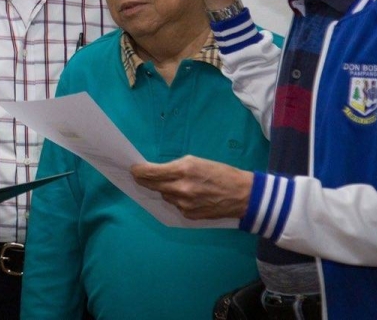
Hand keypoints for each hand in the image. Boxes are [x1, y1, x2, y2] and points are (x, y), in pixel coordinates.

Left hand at [131, 155, 253, 219]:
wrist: (242, 195)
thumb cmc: (220, 173)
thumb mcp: (196, 161)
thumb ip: (175, 167)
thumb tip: (157, 172)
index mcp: (182, 170)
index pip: (150, 172)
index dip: (138, 171)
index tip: (133, 169)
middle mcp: (181, 189)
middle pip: (152, 185)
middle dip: (144, 180)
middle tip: (139, 175)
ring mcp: (184, 204)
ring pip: (164, 195)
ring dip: (165, 189)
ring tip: (177, 184)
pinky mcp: (189, 215)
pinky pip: (175, 205)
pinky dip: (177, 199)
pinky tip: (189, 195)